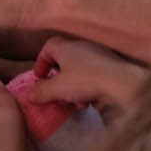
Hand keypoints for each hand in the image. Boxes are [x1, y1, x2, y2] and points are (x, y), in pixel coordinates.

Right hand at [30, 37, 147, 109]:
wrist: (121, 82)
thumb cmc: (85, 80)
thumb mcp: (57, 89)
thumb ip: (41, 92)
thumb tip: (28, 95)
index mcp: (66, 47)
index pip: (48, 47)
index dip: (41, 62)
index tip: (40, 77)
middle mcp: (82, 47)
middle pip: (64, 62)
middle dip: (60, 82)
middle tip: (59, 95)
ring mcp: (99, 56)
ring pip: (80, 72)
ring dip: (75, 89)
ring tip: (78, 103)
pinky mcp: (112, 67)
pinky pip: (95, 77)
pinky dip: (91, 89)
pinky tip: (93, 102)